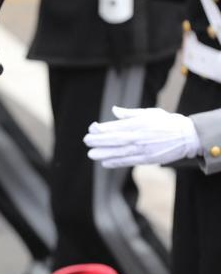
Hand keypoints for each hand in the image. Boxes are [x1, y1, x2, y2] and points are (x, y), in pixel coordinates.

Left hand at [84, 106, 200, 168]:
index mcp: (139, 124)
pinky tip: (105, 163)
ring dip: (104, 153)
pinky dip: (116, 162)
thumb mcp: (149, 112)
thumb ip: (129, 113)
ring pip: (119, 152)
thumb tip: (114, 110)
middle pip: (115, 139)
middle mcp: (139, 136)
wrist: (187, 136)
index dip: (102, 128)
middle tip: (87, 140)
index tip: (92, 128)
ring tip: (92, 154)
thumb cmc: (167, 122)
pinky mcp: (148, 159)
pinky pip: (129, 161)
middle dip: (99, 140)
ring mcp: (143, 149)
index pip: (116, 126)